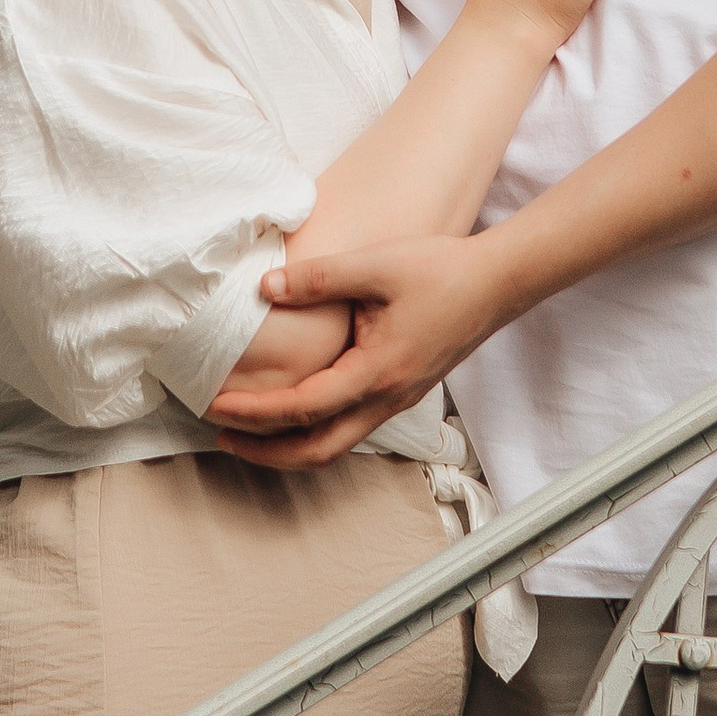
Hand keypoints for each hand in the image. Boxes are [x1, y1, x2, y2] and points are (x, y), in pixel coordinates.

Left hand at [207, 232, 508, 466]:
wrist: (498, 282)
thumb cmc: (442, 270)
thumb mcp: (375, 264)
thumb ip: (318, 277)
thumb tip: (264, 288)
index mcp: (377, 372)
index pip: (304, 408)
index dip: (256, 411)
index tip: (218, 404)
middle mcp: (388, 398)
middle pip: (318, 451)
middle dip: (265, 451)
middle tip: (222, 435)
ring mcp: (398, 400)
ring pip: (336, 445)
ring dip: (289, 446)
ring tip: (250, 432)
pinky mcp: (402, 391)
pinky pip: (351, 427)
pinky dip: (315, 431)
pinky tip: (296, 411)